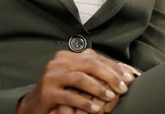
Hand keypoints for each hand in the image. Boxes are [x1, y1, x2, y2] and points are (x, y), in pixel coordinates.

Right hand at [16, 49, 135, 113]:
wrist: (35, 105)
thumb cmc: (61, 92)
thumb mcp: (77, 79)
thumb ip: (94, 73)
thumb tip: (123, 72)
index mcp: (68, 56)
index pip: (95, 57)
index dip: (113, 67)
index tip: (129, 77)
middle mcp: (59, 62)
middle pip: (89, 64)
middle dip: (110, 76)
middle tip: (123, 88)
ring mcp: (52, 76)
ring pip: (80, 79)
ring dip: (98, 88)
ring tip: (111, 97)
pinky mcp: (48, 92)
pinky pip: (70, 96)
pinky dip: (85, 103)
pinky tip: (95, 109)